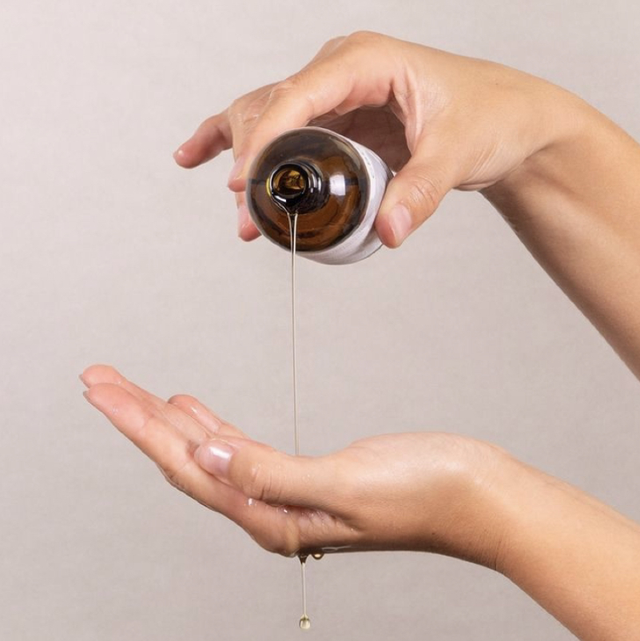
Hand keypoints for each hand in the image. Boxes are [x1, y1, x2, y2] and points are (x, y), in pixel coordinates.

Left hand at [81, 365, 639, 638]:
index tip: (103, 389)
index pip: (185, 464)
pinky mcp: (304, 472)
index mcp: (272, 516)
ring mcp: (284, 491)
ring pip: (207, 450)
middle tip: (100, 379)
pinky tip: (196, 409)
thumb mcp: (344, 483)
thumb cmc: (425, 492)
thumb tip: (209, 458)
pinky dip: (211, 424)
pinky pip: (239, 447)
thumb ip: (271, 475)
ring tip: (135, 391)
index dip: (138, 425)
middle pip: (184, 457)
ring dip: (168, 419)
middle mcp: (269, 508)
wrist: (476, 494)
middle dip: (137, 416)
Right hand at [173, 31, 577, 246]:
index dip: (266, 139)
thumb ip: (421, 190)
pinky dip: (238, 143)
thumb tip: (388, 230)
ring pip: (267, 118)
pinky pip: (278, 128)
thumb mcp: (456, 151)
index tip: (248, 184)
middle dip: (252, 163)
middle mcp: (341, 72)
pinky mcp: (336, 120)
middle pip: (271, 107)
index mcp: (365, 60)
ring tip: (241, 212)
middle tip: (250, 217)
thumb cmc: (488, 117)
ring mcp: (335, 95)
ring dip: (244, 162)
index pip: (297, 94)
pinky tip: (200, 155)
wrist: (506, 122)